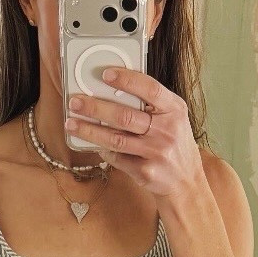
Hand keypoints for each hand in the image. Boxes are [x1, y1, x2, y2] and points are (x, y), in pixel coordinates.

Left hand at [65, 68, 202, 199]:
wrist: (186, 182)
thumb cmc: (174, 144)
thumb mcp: (173, 118)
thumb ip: (151, 103)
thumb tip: (113, 88)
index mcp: (174, 110)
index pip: (149, 89)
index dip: (126, 79)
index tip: (104, 74)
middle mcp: (167, 130)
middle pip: (125, 115)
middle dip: (95, 108)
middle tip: (75, 102)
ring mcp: (156, 153)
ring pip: (116, 139)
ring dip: (90, 130)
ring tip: (72, 123)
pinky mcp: (146, 172)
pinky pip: (117, 158)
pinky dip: (102, 149)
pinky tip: (91, 142)